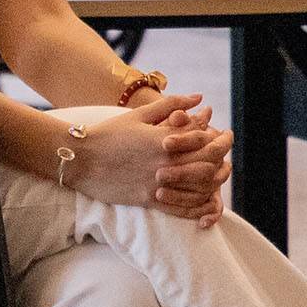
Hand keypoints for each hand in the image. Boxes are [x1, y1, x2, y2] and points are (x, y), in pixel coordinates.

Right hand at [74, 94, 232, 223]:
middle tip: (226, 152)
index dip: (218, 137)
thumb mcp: (140, 115)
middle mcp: (163, 164)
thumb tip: (199, 97)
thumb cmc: (108, 133)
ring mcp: (156, 184)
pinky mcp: (148, 200)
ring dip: (214, 181)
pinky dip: (198, 206)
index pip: (203, 140)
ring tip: (220, 173)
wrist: (80, 159)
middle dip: (222, 157)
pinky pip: (180, 208)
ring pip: (198, 188)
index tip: (224, 133)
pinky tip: (206, 202)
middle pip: (206, 164)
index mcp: (163, 140)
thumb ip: (171, 105)